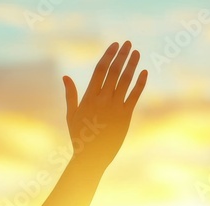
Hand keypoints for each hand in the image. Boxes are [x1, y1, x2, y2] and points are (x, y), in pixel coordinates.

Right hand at [63, 41, 147, 171]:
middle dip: (122, 55)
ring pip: (125, 81)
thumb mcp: (71, 115)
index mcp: (89, 97)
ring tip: (137, 52)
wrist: (91, 157)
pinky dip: (140, 83)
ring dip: (132, 65)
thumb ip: (70, 95)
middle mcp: (102, 99)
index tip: (115, 45)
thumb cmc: (79, 136)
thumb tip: (65, 77)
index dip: (109, 56)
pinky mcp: (125, 116)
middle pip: (114, 72)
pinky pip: (134, 96)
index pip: (100, 70)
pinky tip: (145, 72)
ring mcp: (114, 107)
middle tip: (128, 43)